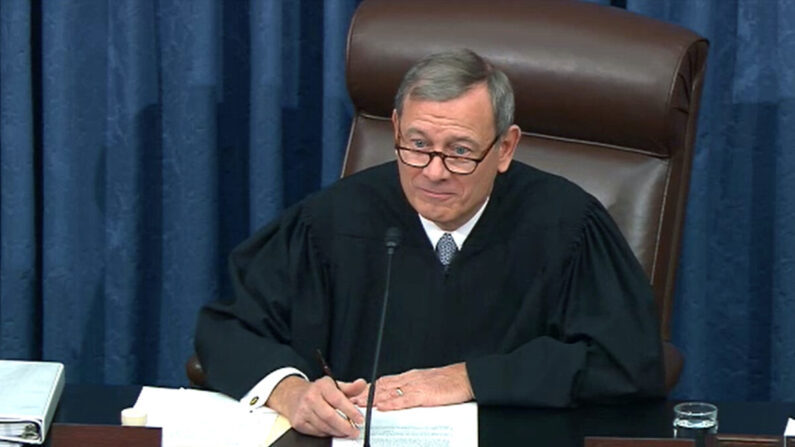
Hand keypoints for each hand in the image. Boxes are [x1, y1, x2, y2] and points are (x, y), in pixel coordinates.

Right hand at [266, 375, 366, 437]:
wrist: (293, 395)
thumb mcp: (334, 385)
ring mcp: (303, 410)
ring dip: (338, 431)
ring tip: (347, 432)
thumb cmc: (318, 391)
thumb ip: (350, 387)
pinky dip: (328, 433)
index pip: (338, 399)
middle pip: (330, 416)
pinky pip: (317, 432)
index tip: (360, 419)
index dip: (350, 411)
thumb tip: (362, 384)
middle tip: (355, 431)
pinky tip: (333, 430)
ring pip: (324, 426)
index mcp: (322, 386)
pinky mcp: (298, 422)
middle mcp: (311, 397)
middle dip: (345, 426)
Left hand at [350, 363, 473, 410]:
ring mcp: (416, 386)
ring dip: (373, 399)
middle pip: (383, 386)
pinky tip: (383, 407)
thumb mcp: (427, 382)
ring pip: (390, 392)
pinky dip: (391, 403)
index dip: (370, 387)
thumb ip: (413, 388)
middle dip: (366, 393)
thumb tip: (401, 394)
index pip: (385, 381)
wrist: (465, 378)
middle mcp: (410, 379)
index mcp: (411, 376)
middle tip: (351, 399)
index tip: (358, 392)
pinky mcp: (424, 395)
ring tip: (360, 404)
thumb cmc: (449, 381)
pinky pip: (404, 400)